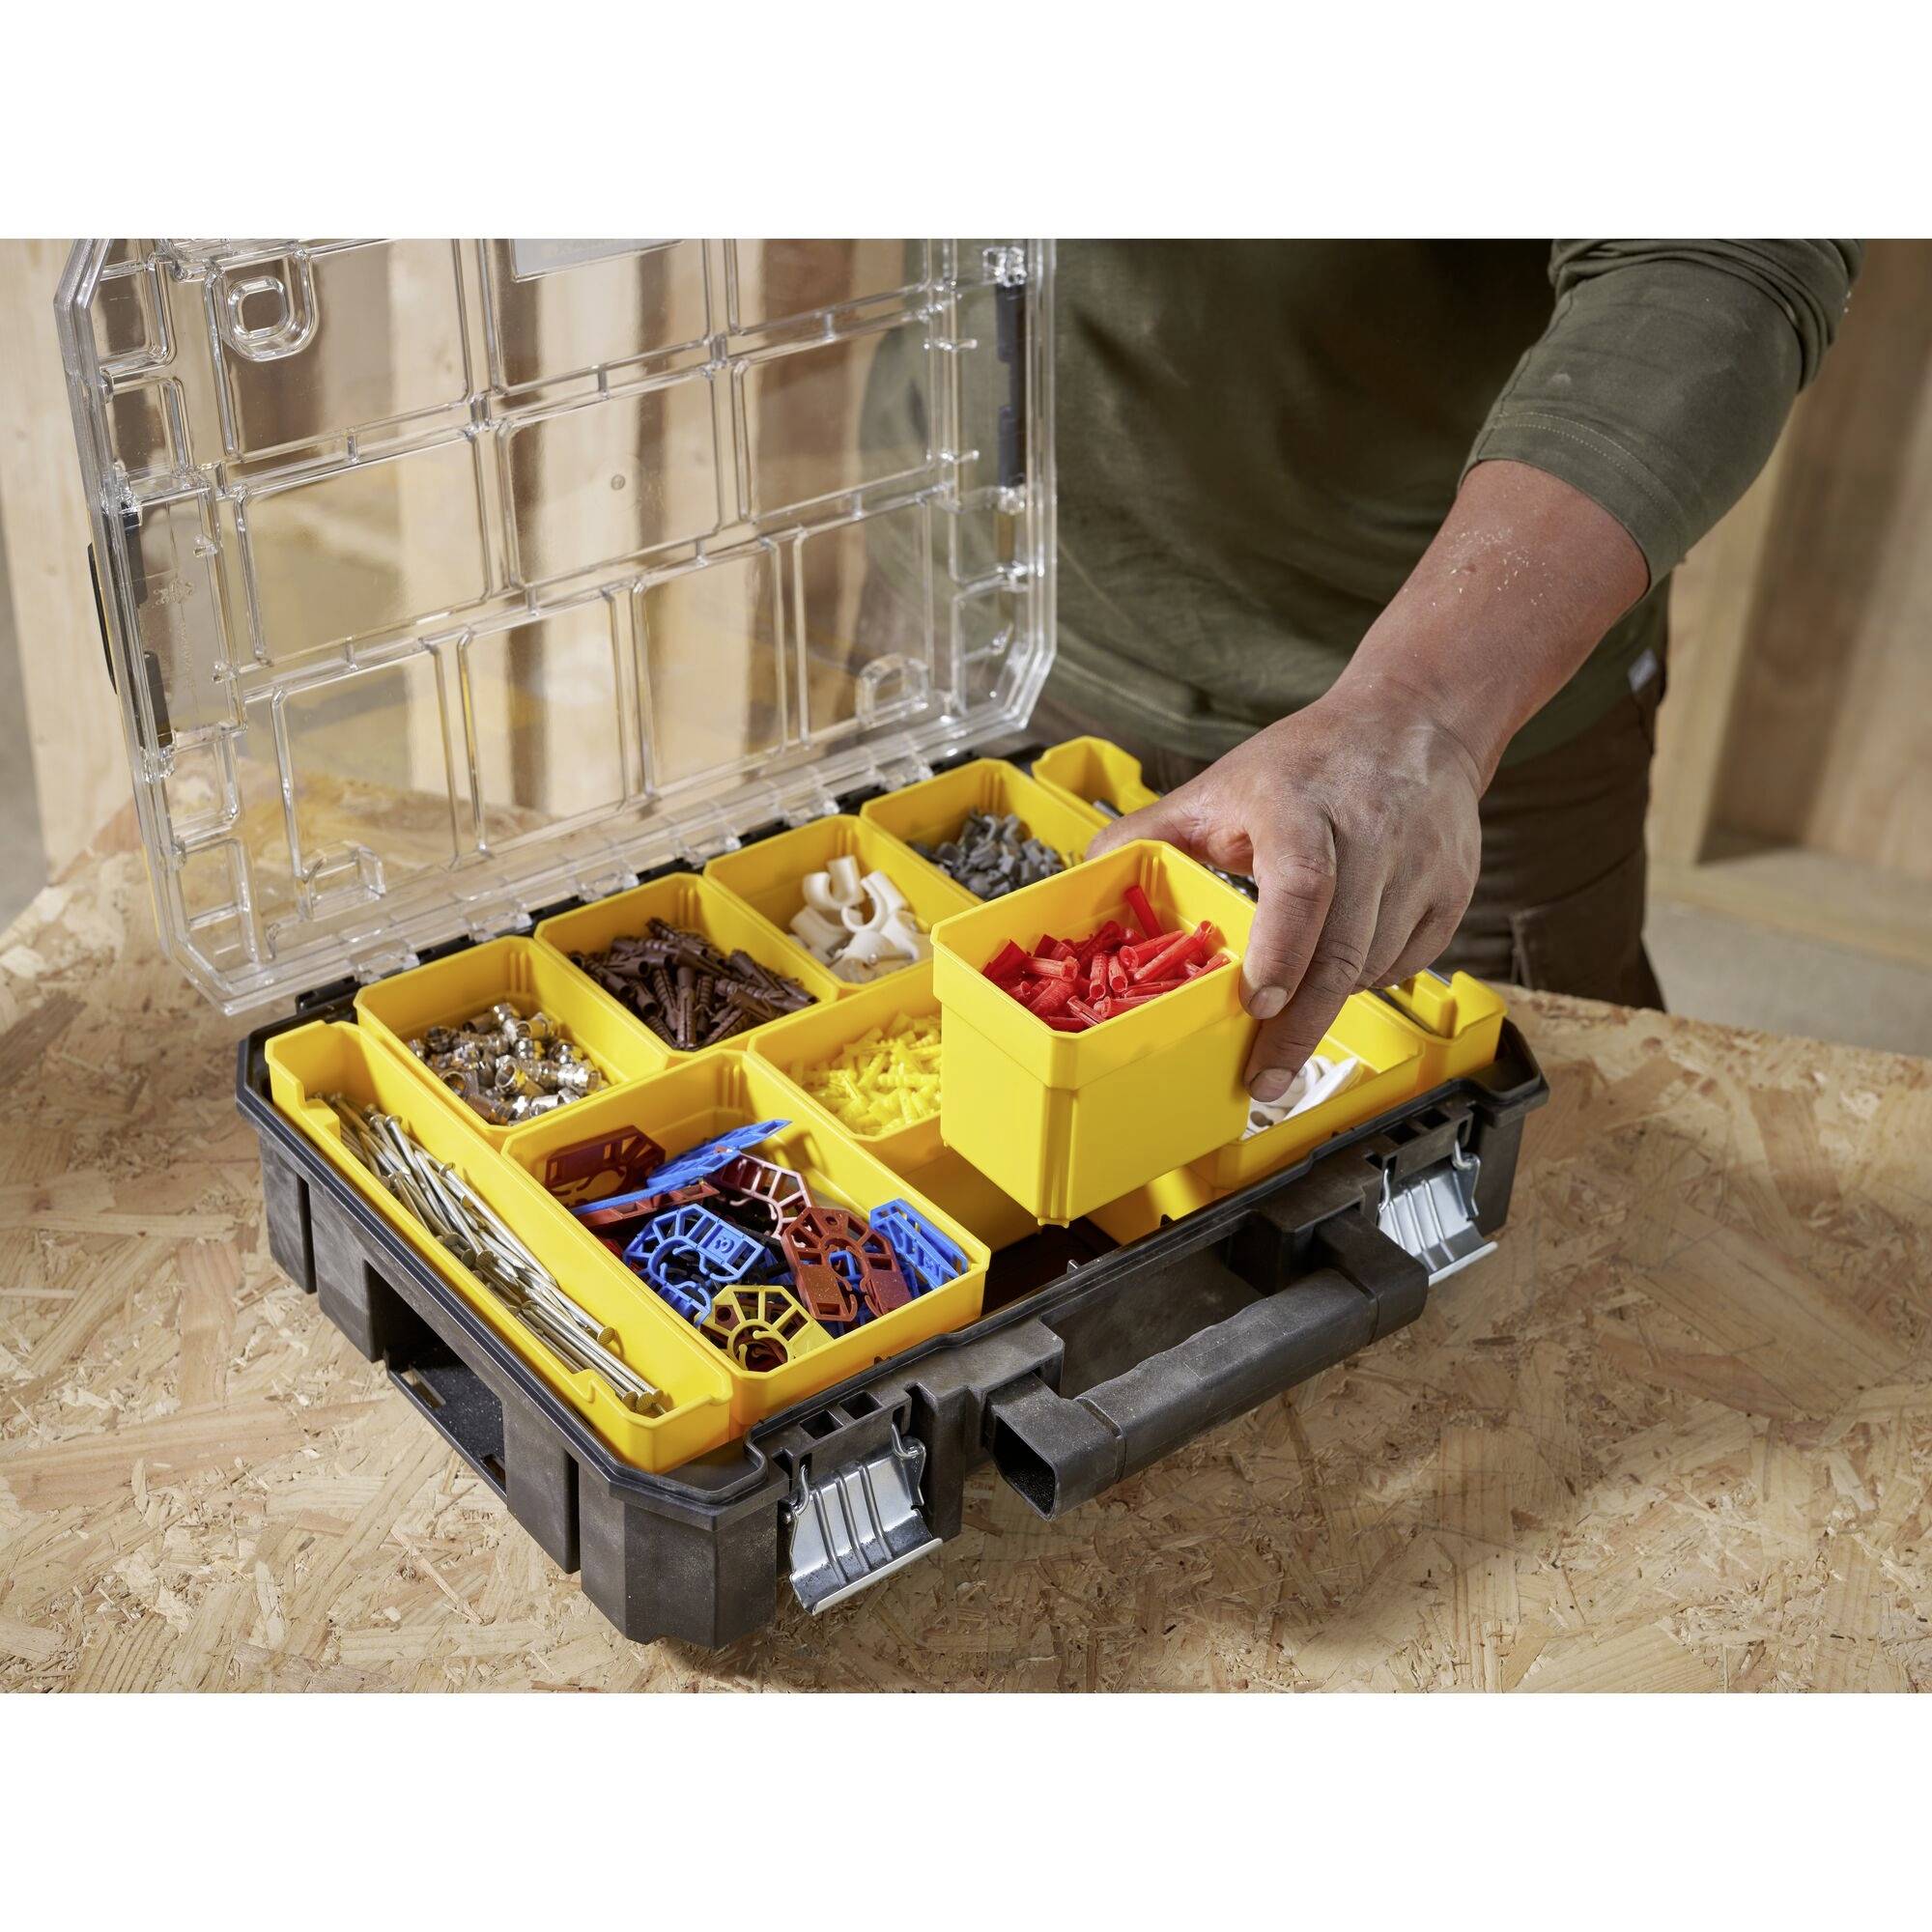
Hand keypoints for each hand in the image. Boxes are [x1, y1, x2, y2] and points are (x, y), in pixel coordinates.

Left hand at [1088, 675, 1483, 1099]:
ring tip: (1292, 1011)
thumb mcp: (1221, 786)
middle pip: (1341, 949)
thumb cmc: (1308, 763)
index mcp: (1301, 805)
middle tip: (1264, 1079)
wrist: (1414, 723)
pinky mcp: (1452, 892)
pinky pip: (1404, 965)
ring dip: (1327, 1002)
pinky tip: (1338, 966)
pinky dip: (1366, 982)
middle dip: (1301, 1027)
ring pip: (1371, 967)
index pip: (1302, 884)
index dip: (1281, 951)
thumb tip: (1088, 874)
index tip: (1258, 1004)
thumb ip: (1152, 832)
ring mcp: (1419, 865)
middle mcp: (1370, 832)